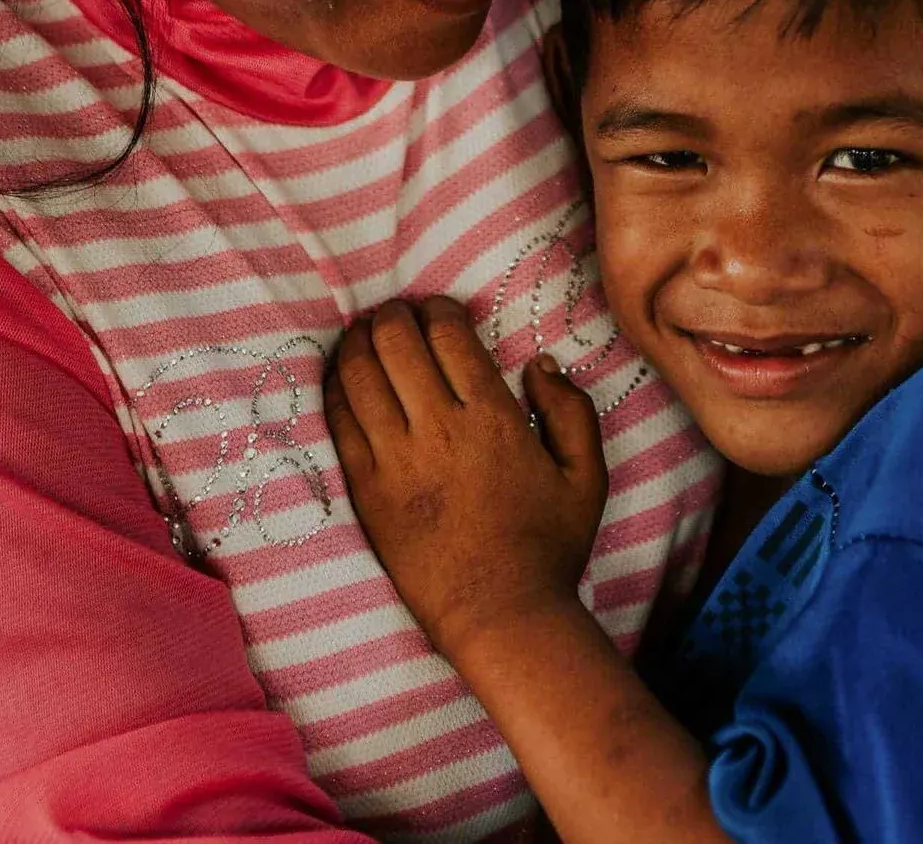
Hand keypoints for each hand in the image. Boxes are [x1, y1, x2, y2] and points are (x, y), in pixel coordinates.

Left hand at [325, 297, 608, 657]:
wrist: (499, 614)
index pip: (449, 334)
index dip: (437, 309)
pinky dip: (336, 386)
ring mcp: (395, 459)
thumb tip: (540, 364)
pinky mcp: (366, 488)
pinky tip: (341, 374)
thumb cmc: (549, 547)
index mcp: (494, 417)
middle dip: (393, 315)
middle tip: (396, 314)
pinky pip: (338, 420)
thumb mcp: (587, 476)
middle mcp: (439, 429)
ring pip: (359, 373)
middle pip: (396, 342)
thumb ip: (571, 410)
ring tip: (363, 333)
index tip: (438, 309)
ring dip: (358, 341)